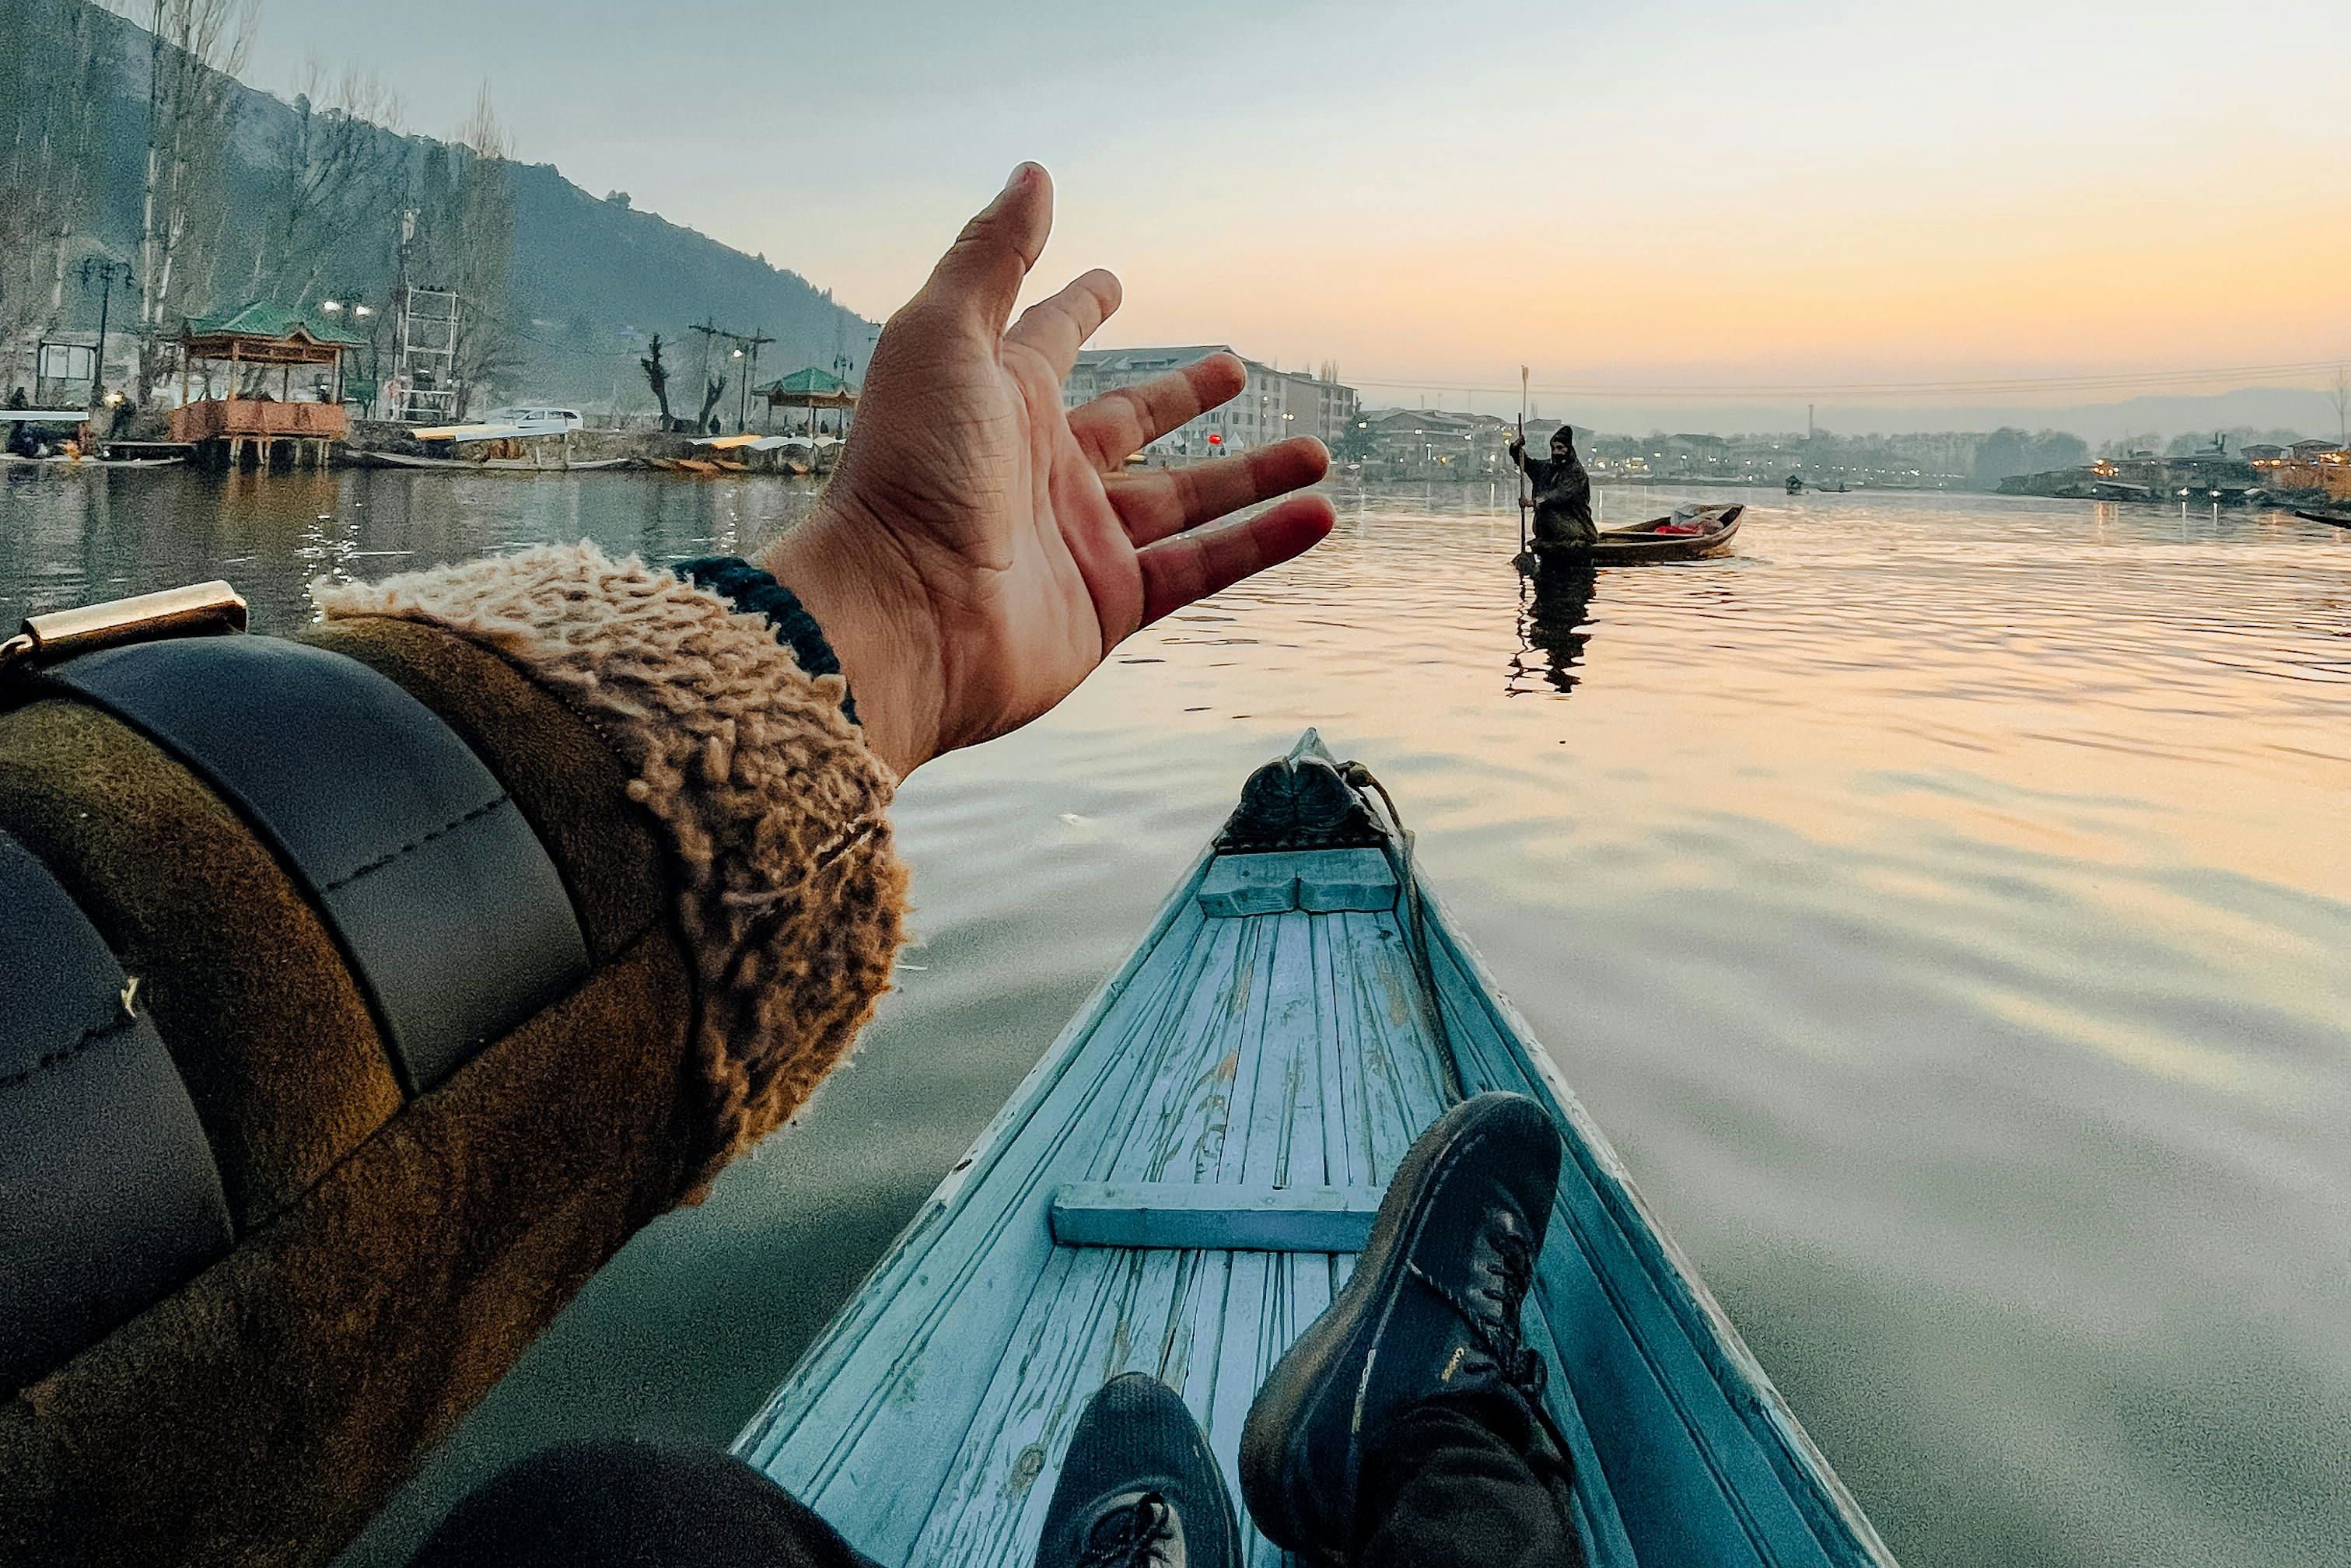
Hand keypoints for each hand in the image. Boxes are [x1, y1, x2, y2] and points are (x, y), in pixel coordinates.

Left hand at [760, 164, 1334, 776]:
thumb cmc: (909, 469)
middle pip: (1130, 421)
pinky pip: (1202, 565)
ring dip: (1252, 475)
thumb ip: (991, 255)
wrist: (903, 613)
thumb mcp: (943, 336)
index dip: (1077, 307)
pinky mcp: (1110, 602)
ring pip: (1185, 498)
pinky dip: (1262, 541)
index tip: (1110, 281)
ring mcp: (1079, 539)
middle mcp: (1042, 468)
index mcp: (999, 399)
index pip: (1049, 340)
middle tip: (1233, 369)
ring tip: (1315, 454)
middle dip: (1180, 396)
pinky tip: (1318, 514)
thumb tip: (1033, 174)